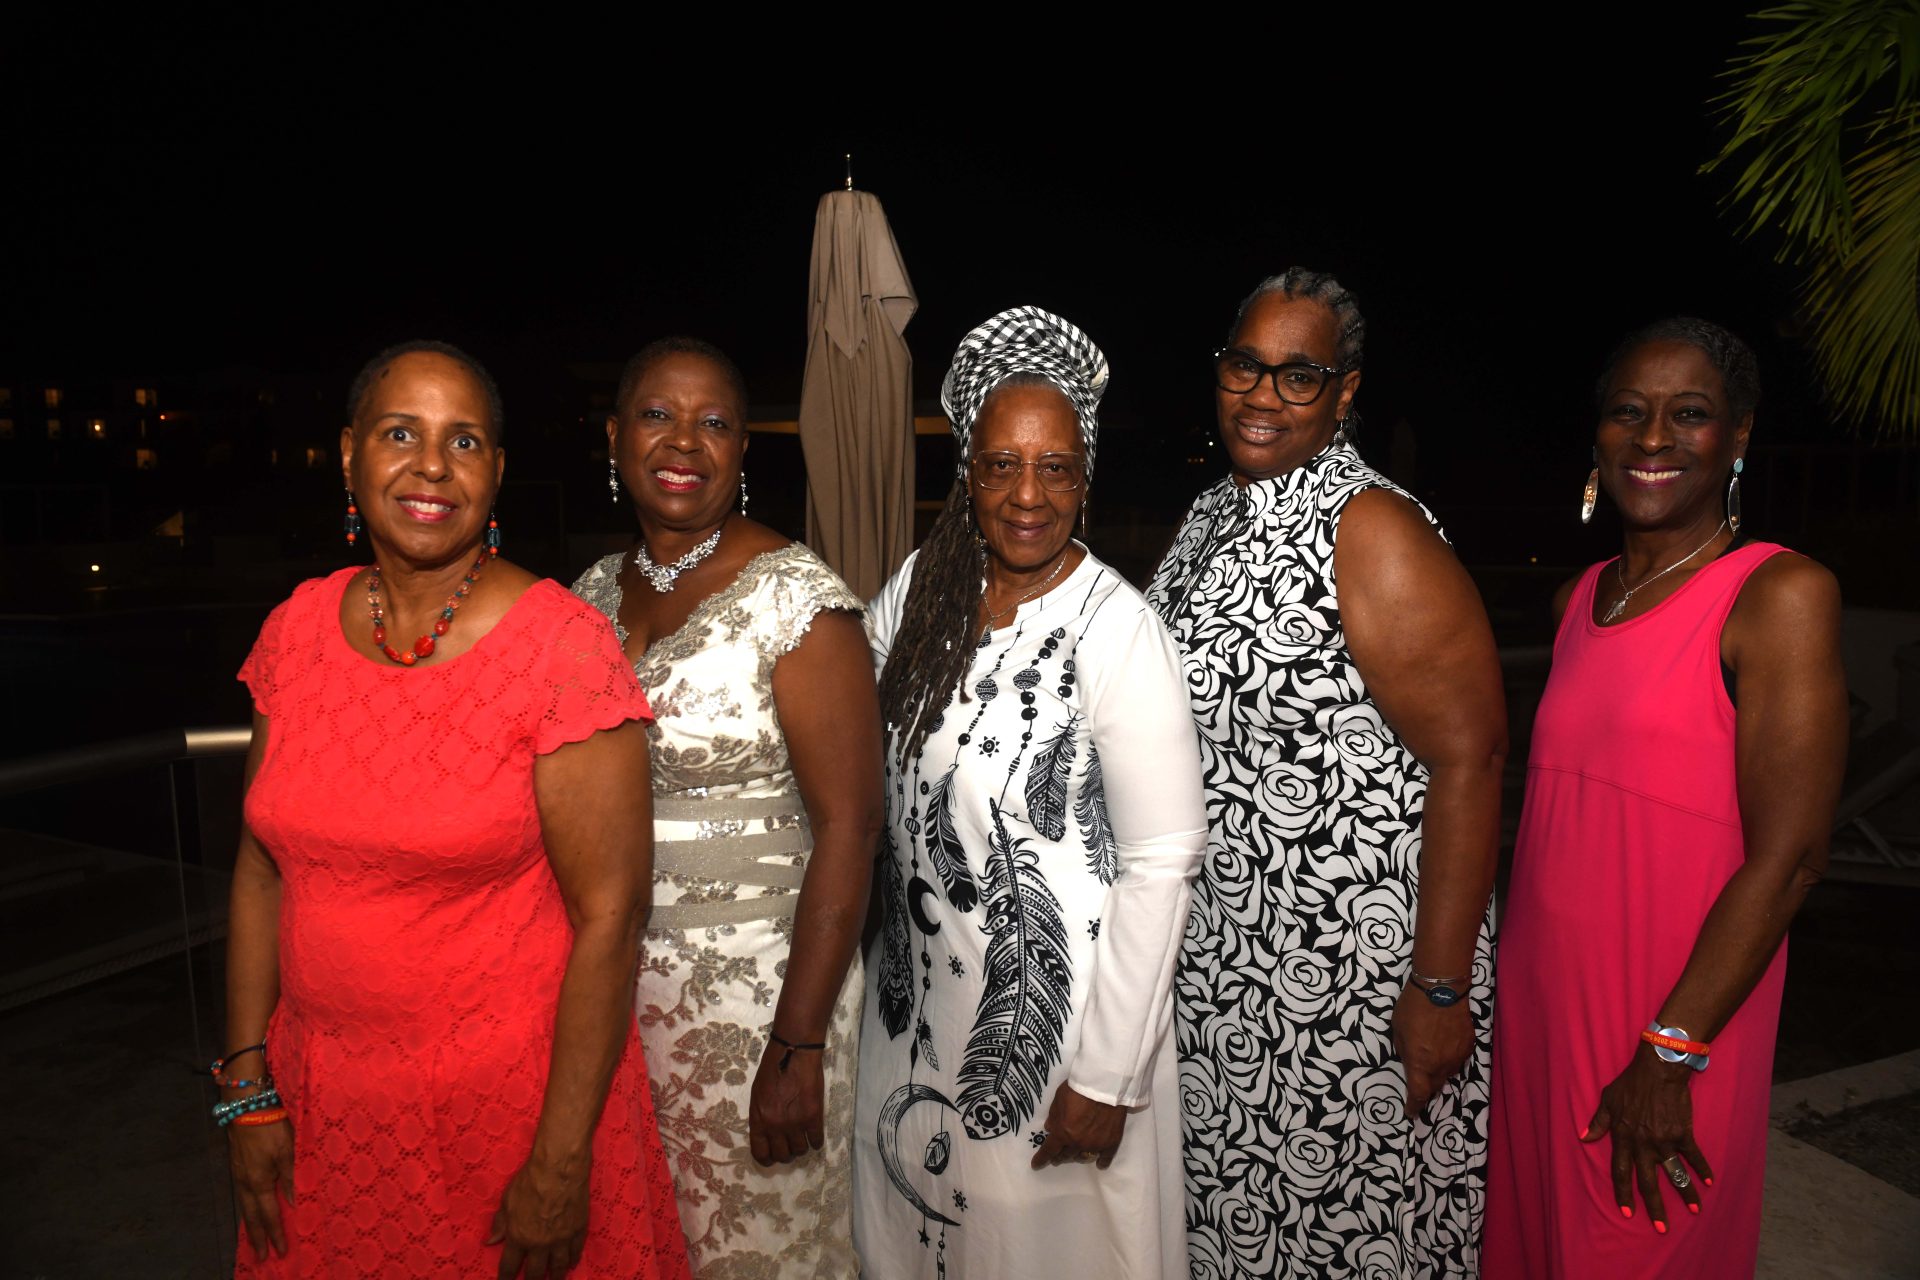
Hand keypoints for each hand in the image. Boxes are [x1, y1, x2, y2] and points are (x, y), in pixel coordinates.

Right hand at [230, 1119, 294, 1260]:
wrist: (246, 1106)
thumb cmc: (271, 1126)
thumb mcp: (288, 1151)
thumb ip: (291, 1178)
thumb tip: (294, 1203)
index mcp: (259, 1182)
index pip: (269, 1215)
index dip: (275, 1234)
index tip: (280, 1252)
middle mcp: (245, 1182)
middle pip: (252, 1217)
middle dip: (258, 1238)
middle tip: (261, 1257)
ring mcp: (239, 1174)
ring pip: (245, 1207)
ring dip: (251, 1225)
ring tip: (255, 1240)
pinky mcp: (238, 1165)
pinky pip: (243, 1195)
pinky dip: (247, 1208)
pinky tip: (251, 1209)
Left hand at [487, 1157, 589, 1278]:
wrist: (559, 1167)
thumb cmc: (530, 1180)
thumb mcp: (508, 1200)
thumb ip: (500, 1223)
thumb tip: (490, 1241)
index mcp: (519, 1237)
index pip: (509, 1266)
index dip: (506, 1278)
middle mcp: (540, 1244)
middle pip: (536, 1273)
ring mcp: (562, 1239)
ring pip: (559, 1267)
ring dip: (555, 1277)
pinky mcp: (579, 1229)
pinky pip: (576, 1251)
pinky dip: (573, 1260)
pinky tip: (572, 1264)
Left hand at [749, 1038, 824, 1165]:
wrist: (793, 1053)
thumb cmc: (772, 1070)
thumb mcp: (757, 1095)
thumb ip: (761, 1116)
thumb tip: (767, 1133)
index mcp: (758, 1120)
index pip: (760, 1153)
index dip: (767, 1159)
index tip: (773, 1156)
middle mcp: (775, 1126)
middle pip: (782, 1155)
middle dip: (786, 1153)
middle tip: (790, 1144)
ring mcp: (795, 1123)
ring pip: (800, 1150)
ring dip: (801, 1146)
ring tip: (803, 1136)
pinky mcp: (813, 1117)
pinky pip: (816, 1141)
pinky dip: (816, 1141)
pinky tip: (815, 1134)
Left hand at [1029, 1083, 1126, 1170]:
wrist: (1104, 1085)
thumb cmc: (1078, 1089)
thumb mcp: (1058, 1099)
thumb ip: (1053, 1116)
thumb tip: (1050, 1128)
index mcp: (1062, 1133)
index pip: (1049, 1150)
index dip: (1041, 1158)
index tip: (1036, 1164)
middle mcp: (1078, 1143)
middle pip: (1066, 1155)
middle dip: (1059, 1156)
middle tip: (1057, 1157)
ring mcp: (1095, 1144)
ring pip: (1083, 1157)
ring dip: (1077, 1157)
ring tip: (1075, 1156)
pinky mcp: (1111, 1142)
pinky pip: (1106, 1157)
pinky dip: (1102, 1161)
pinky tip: (1100, 1164)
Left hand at [1391, 985, 1474, 1119]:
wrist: (1442, 988)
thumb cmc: (1412, 1007)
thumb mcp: (1398, 1030)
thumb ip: (1405, 1051)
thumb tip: (1411, 1062)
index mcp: (1420, 1064)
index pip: (1418, 1094)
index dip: (1414, 1106)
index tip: (1411, 1112)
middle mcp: (1441, 1066)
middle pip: (1434, 1087)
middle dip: (1426, 1089)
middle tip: (1419, 1084)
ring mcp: (1457, 1057)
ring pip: (1447, 1074)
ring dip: (1438, 1073)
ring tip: (1431, 1059)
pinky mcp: (1469, 1046)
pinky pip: (1457, 1060)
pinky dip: (1449, 1059)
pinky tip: (1444, 1047)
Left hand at [1581, 1042, 1712, 1232]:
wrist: (1658, 1069)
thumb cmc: (1630, 1083)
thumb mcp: (1607, 1100)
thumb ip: (1597, 1122)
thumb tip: (1583, 1137)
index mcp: (1622, 1137)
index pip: (1620, 1172)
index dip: (1623, 1193)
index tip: (1627, 1212)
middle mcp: (1642, 1143)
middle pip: (1647, 1181)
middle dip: (1654, 1207)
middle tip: (1661, 1228)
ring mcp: (1664, 1140)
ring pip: (1674, 1173)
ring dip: (1685, 1194)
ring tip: (1694, 1211)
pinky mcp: (1682, 1133)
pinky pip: (1693, 1156)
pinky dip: (1702, 1169)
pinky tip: (1710, 1182)